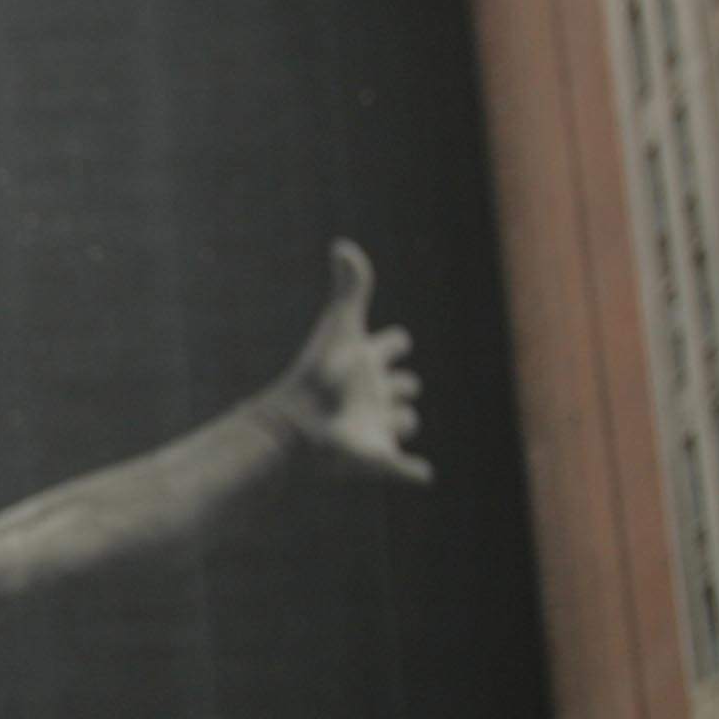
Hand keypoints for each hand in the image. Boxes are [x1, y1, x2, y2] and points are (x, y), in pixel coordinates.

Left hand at [264, 239, 430, 483]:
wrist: (299, 425)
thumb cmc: (321, 374)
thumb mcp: (341, 326)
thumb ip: (350, 287)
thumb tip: (341, 245)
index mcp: (367, 362)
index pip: (391, 346)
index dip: (392, 342)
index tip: (392, 341)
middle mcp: (374, 394)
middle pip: (403, 384)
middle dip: (403, 383)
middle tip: (392, 384)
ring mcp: (377, 426)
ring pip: (404, 420)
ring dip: (401, 419)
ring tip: (384, 419)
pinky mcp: (378, 458)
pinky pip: (403, 468)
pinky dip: (411, 472)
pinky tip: (419, 473)